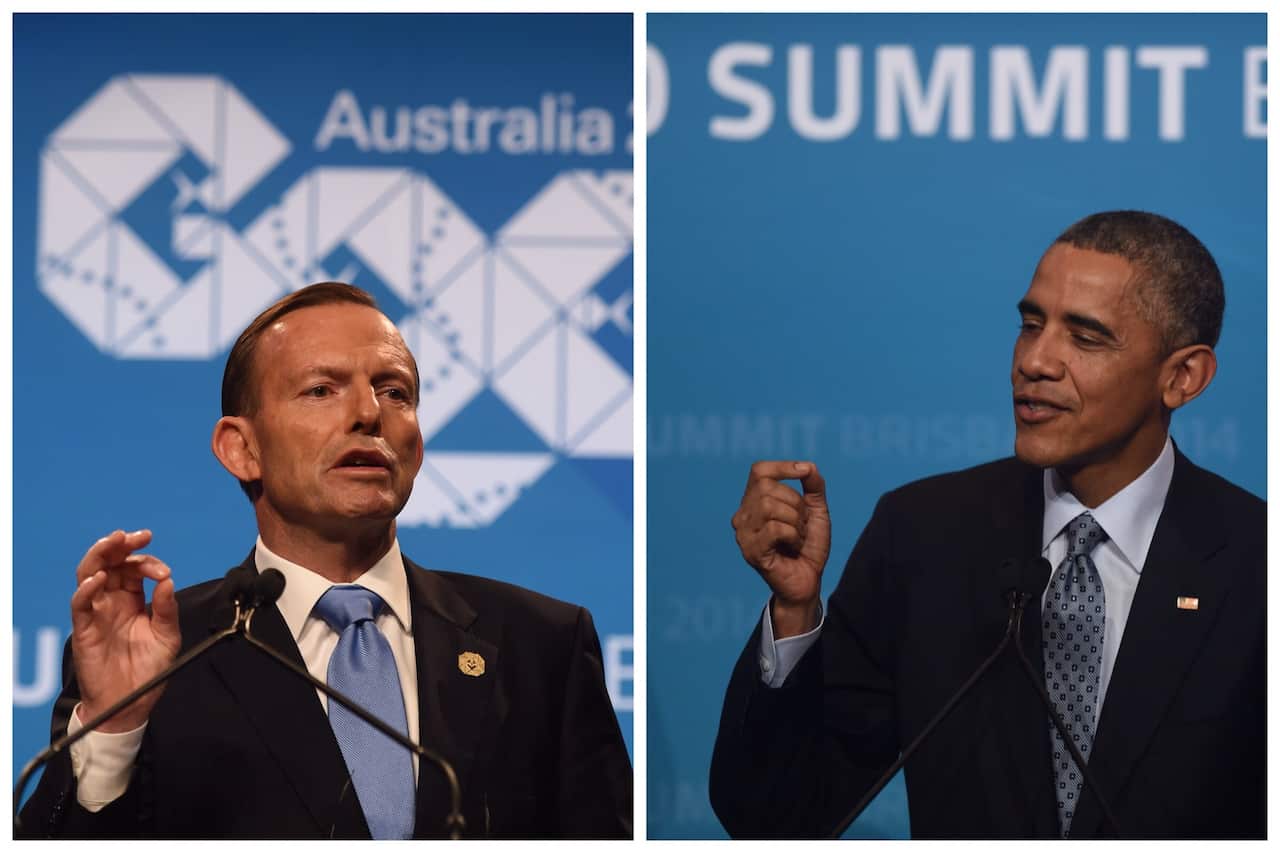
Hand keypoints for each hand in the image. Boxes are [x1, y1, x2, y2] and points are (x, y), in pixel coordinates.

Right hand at [70, 530, 179, 731]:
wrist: (132, 702)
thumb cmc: (150, 669)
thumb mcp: (168, 635)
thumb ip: (168, 609)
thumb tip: (168, 581)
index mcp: (133, 599)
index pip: (134, 568)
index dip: (148, 562)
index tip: (164, 572)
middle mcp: (112, 601)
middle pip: (109, 562)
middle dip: (121, 545)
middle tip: (137, 536)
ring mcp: (96, 612)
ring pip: (89, 574)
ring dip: (100, 555)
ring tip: (114, 542)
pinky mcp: (84, 629)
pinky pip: (80, 604)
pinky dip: (87, 588)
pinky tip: (99, 579)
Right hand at [731, 461, 830, 637]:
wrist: (808, 581)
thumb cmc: (808, 547)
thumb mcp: (816, 512)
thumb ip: (813, 487)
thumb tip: (808, 466)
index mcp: (753, 503)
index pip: (759, 472)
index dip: (782, 466)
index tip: (804, 472)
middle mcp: (743, 516)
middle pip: (767, 488)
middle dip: (795, 503)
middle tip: (803, 524)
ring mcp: (744, 534)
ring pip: (770, 507)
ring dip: (795, 521)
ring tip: (798, 536)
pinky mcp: (751, 551)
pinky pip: (775, 528)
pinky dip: (793, 535)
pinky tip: (793, 546)